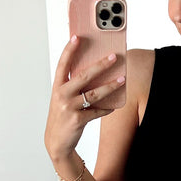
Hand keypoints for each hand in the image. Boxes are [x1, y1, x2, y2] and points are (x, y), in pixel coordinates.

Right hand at [44, 37, 125, 161]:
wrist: (57, 142)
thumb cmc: (63, 116)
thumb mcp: (63, 99)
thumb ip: (74, 86)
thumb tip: (96, 73)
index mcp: (57, 87)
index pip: (63, 64)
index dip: (69, 50)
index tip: (78, 37)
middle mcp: (61, 95)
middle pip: (84, 76)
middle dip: (100, 65)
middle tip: (114, 56)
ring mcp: (69, 108)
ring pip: (94, 93)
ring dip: (111, 85)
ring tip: (123, 78)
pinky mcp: (78, 120)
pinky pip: (97, 111)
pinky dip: (107, 108)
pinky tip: (114, 106)